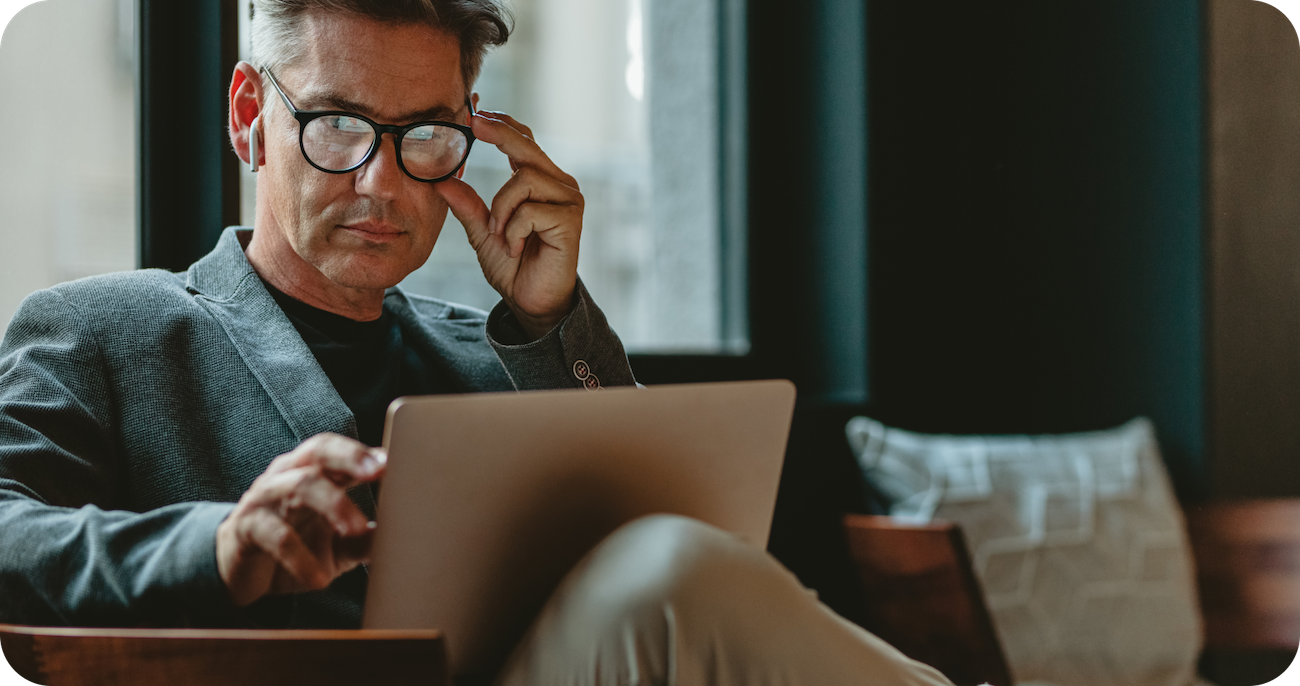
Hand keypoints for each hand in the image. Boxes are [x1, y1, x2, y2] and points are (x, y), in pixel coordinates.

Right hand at [216, 433, 384, 606]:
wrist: (241, 572)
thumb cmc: (297, 547)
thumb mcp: (339, 547)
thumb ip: (367, 540)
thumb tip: (405, 540)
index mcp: (314, 473)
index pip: (338, 450)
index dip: (364, 452)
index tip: (394, 461)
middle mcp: (289, 475)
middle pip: (318, 452)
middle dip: (349, 457)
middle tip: (376, 470)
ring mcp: (265, 497)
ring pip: (299, 485)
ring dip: (332, 504)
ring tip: (357, 528)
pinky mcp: (246, 527)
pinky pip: (275, 535)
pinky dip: (300, 557)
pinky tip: (320, 579)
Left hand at [436, 111, 582, 340]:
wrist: (532, 302)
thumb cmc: (513, 266)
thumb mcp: (483, 232)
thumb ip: (467, 206)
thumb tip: (440, 180)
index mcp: (541, 181)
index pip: (524, 141)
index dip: (502, 125)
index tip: (476, 113)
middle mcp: (559, 185)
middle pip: (528, 147)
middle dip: (499, 134)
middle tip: (474, 123)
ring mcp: (569, 201)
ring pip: (525, 179)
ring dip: (502, 208)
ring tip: (500, 234)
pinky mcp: (570, 220)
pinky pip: (530, 211)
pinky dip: (513, 230)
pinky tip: (516, 248)